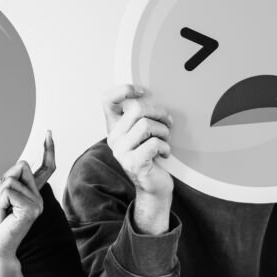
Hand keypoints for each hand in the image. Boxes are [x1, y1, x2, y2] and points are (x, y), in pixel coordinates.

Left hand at [0, 132, 55, 263]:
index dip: (48, 150)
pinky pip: (8, 191)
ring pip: (10, 180)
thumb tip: (12, 169)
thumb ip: (6, 182)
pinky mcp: (31, 209)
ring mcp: (37, 203)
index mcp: (31, 192)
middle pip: (21, 165)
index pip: (45, 167)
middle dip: (1, 180)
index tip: (48, 134)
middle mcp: (38, 196)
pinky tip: (1, 216)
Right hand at [103, 84, 173, 199]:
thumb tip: (155, 97)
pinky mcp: (133, 162)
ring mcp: (121, 151)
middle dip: (159, 113)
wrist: (154, 186)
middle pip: (136, 109)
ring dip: (163, 132)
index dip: (124, 90)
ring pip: (146, 125)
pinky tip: (164, 154)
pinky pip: (153, 143)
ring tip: (166, 141)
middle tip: (168, 123)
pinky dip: (165, 147)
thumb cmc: (152, 157)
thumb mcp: (145, 134)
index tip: (143, 91)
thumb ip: (143, 117)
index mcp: (115, 128)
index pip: (108, 100)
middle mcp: (114, 138)